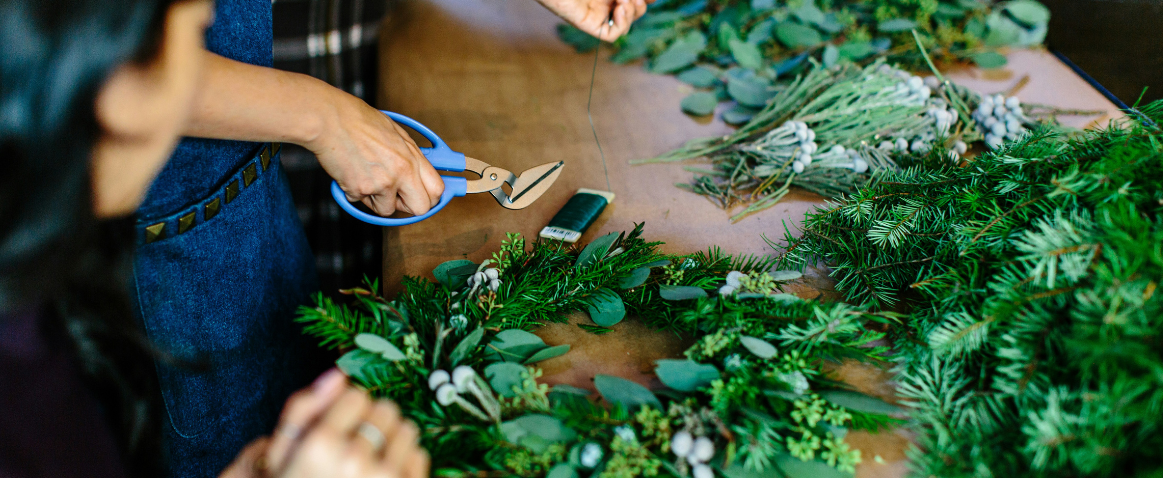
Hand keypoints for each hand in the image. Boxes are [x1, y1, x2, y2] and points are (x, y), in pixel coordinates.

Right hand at [225, 369, 430, 477]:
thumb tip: (338, 373)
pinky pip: (419, 454)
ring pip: (407, 428)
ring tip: (369, 459)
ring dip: (391, 439)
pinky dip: (404, 461)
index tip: (338, 425)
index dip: (347, 408)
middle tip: (354, 443)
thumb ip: (303, 408)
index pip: (357, 395)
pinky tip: (382, 475)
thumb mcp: (281, 451)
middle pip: (385, 408)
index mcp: (320, 445)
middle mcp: (354, 460)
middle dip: (371, 420)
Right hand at [308, 91, 443, 216]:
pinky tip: (352, 172)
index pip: (437, 189)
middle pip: (420, 208)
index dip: (432, 198)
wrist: (329, 119)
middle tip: (398, 197)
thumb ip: (410, 155)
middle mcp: (400, 172)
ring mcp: (380, 183)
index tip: (424, 197)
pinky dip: (356, 192)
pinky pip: (361, 202)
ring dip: (378, 200)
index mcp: (412, 157)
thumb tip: (419, 172)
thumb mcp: (396, 133)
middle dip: (409, 207)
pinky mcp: (358, 190)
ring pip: (387, 210)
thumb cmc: (359, 120)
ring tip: (367, 177)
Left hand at [537, 0, 653, 40]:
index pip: (635, 0)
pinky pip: (611, 35)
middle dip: (642, 4)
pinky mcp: (587, 24)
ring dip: (633, 11)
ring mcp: (596, 13)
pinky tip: (620, 9)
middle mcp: (604, 2)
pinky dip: (622, 24)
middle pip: (634, 11)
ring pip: (625, 24)